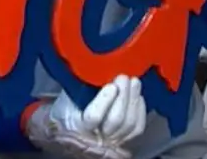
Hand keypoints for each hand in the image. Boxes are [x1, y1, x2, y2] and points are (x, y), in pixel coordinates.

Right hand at [25, 75, 147, 158]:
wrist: (67, 128)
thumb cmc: (67, 108)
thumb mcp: (67, 95)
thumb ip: (80, 85)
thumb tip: (95, 65)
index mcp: (77, 125)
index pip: (93, 117)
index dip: (105, 101)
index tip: (111, 85)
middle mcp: (95, 137)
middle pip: (116, 120)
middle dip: (124, 97)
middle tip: (125, 78)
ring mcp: (110, 141)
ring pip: (129, 124)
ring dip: (133, 101)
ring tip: (134, 82)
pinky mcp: (122, 140)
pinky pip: (137, 129)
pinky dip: (140, 111)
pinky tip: (138, 97)